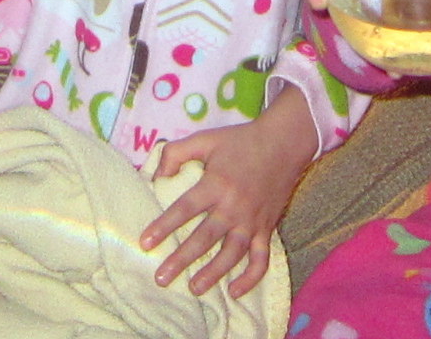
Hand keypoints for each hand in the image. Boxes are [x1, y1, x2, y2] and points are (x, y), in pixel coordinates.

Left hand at [139, 89, 317, 297]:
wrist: (284, 142)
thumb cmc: (240, 141)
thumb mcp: (206, 138)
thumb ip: (177, 153)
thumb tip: (157, 176)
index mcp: (216, 183)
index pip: (184, 208)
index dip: (164, 225)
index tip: (145, 242)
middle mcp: (233, 206)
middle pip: (204, 238)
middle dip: (181, 259)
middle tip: (161, 278)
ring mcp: (252, 220)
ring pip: (231, 254)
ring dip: (212, 273)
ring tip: (194, 288)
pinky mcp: (267, 228)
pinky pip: (261, 259)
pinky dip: (250, 278)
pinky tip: (234, 291)